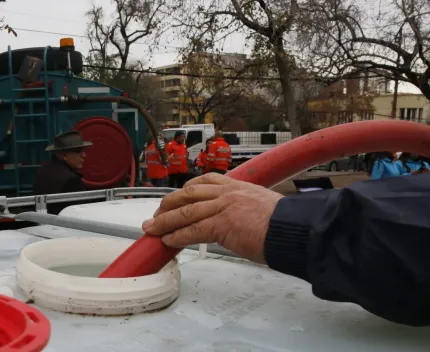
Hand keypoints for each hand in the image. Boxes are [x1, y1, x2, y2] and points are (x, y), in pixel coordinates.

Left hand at [142, 173, 283, 263]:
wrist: (292, 230)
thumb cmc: (282, 223)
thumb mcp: (260, 204)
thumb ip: (242, 207)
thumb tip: (235, 219)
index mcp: (237, 185)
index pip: (205, 180)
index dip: (186, 189)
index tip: (177, 197)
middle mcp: (227, 192)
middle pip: (188, 194)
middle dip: (168, 204)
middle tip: (157, 213)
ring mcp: (223, 207)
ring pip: (185, 212)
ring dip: (165, 221)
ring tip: (152, 228)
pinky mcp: (221, 225)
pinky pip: (192, 231)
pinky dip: (177, 236)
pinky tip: (168, 240)